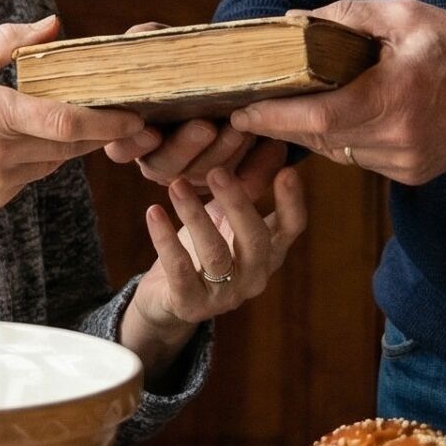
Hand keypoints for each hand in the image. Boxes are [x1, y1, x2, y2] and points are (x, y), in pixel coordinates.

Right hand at [0, 16, 141, 223]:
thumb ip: (7, 42)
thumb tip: (54, 25)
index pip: (65, 121)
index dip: (108, 121)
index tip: (135, 115)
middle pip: (71, 144)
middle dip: (102, 130)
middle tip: (128, 113)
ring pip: (57, 161)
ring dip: (73, 142)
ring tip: (84, 118)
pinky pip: (36, 174)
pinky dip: (44, 156)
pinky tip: (33, 138)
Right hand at [101, 22, 268, 186]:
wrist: (231, 78)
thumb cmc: (187, 63)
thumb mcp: (164, 48)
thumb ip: (147, 44)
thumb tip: (139, 38)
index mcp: (136, 133)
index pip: (121, 147)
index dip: (132, 144)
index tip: (150, 130)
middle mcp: (161, 159)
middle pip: (165, 167)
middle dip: (186, 146)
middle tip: (206, 125)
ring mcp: (195, 174)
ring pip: (205, 176)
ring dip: (225, 153)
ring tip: (242, 127)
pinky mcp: (230, 182)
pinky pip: (245, 184)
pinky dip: (261, 167)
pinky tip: (274, 145)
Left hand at [120, 151, 307, 376]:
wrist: (168, 298)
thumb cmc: (206, 245)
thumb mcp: (229, 214)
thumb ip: (251, 184)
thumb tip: (274, 141)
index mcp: (269, 251)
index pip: (291, 227)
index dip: (292, 201)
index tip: (287, 170)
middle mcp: (254, 276)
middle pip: (255, 239)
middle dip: (237, 203)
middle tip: (216, 171)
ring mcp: (224, 294)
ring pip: (215, 254)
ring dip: (195, 215)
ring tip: (177, 185)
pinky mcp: (190, 304)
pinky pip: (179, 270)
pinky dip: (165, 239)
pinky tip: (153, 211)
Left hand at [229, 0, 445, 185]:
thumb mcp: (404, 15)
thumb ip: (345, 17)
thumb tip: (292, 22)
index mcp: (392, 98)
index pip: (315, 116)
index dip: (272, 117)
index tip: (239, 112)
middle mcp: (396, 139)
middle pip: (319, 138)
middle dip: (282, 124)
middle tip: (247, 109)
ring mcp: (405, 163)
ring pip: (337, 151)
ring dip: (311, 132)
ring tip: (285, 109)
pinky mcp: (412, 174)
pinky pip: (361, 159)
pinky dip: (343, 139)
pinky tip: (337, 117)